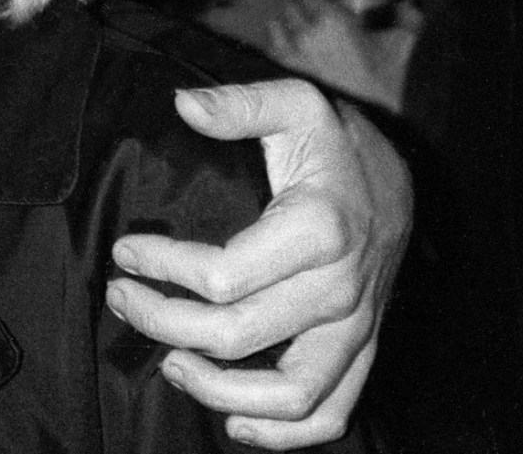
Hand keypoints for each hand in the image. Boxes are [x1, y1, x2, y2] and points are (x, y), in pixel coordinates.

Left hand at [106, 80, 412, 447]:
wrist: (400, 182)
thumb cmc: (335, 145)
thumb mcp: (294, 104)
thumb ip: (240, 103)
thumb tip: (184, 105)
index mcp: (319, 230)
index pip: (223, 276)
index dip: (162, 268)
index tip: (126, 250)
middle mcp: (341, 290)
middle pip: (238, 335)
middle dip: (164, 322)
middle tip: (122, 298)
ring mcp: (356, 329)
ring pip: (288, 394)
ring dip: (216, 391)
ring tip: (166, 362)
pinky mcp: (362, 352)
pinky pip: (330, 414)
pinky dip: (282, 434)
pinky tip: (233, 424)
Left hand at [265, 0, 419, 112]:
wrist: (381, 114)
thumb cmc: (393, 76)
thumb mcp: (405, 40)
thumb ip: (406, 14)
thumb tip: (403, 0)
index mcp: (331, 19)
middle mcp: (306, 33)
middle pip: (289, 5)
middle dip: (299, 4)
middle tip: (312, 8)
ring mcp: (293, 55)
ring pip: (275, 25)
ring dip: (286, 23)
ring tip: (298, 27)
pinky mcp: (289, 74)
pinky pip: (271, 49)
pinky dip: (278, 44)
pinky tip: (290, 47)